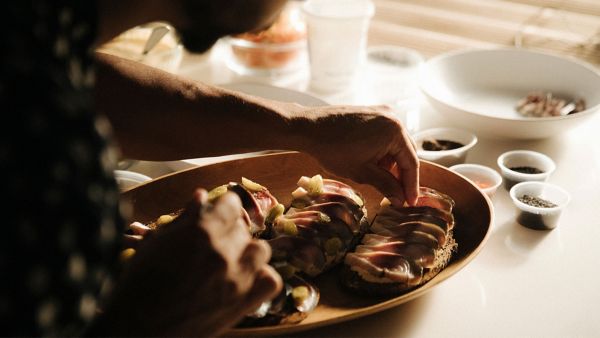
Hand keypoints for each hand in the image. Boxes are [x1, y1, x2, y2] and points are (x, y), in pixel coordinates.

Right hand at [91, 189, 281, 336]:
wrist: (137, 329)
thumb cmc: (139, 283)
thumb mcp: (157, 242)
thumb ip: (184, 218)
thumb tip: (201, 196)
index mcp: (201, 231)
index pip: (231, 204)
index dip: (224, 208)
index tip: (218, 213)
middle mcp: (223, 251)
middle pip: (243, 229)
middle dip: (230, 232)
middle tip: (215, 244)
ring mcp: (237, 278)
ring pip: (261, 250)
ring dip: (248, 253)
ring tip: (231, 261)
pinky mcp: (243, 303)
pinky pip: (271, 281)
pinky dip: (262, 278)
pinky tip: (245, 280)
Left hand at [296, 104, 418, 205]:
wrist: (307, 128)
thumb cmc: (333, 150)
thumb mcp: (362, 172)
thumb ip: (386, 185)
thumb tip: (401, 200)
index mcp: (395, 130)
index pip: (411, 162)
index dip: (411, 185)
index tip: (410, 202)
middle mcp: (392, 117)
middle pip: (405, 151)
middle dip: (401, 175)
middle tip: (399, 196)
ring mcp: (381, 112)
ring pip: (395, 144)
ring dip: (391, 164)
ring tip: (381, 181)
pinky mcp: (371, 112)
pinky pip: (384, 135)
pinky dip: (382, 152)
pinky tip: (372, 165)